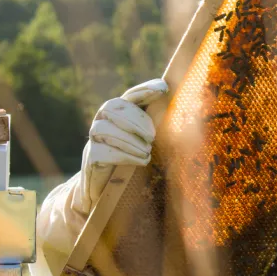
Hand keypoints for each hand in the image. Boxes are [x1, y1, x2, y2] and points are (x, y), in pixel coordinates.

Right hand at [77, 79, 167, 213]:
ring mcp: (94, 138)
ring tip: (147, 152)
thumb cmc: (134, 156)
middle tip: (153, 136)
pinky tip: (140, 161)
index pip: (130, 95)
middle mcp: (103, 120)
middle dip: (136, 119)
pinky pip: (103, 151)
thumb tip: (186, 111)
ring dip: (130, 140)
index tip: (164, 88)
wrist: (108, 187)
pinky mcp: (90, 156)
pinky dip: (124, 155)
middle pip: (113, 107)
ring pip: (105, 129)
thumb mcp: (147, 139)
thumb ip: (158, 125)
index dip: (145, 90)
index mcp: (120, 112)